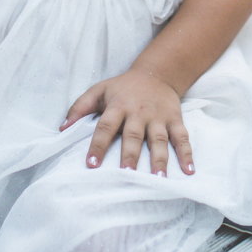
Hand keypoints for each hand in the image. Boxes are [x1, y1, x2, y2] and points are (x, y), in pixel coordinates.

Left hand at [60, 68, 194, 176]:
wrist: (156, 73)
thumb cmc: (123, 87)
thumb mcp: (99, 90)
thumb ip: (80, 107)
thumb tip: (62, 128)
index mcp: (118, 105)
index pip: (105, 126)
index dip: (98, 145)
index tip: (91, 165)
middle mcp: (138, 112)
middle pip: (133, 135)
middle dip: (130, 155)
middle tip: (127, 176)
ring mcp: (158, 117)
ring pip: (159, 139)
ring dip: (159, 159)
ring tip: (158, 179)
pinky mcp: (174, 119)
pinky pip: (182, 137)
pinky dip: (187, 153)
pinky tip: (189, 170)